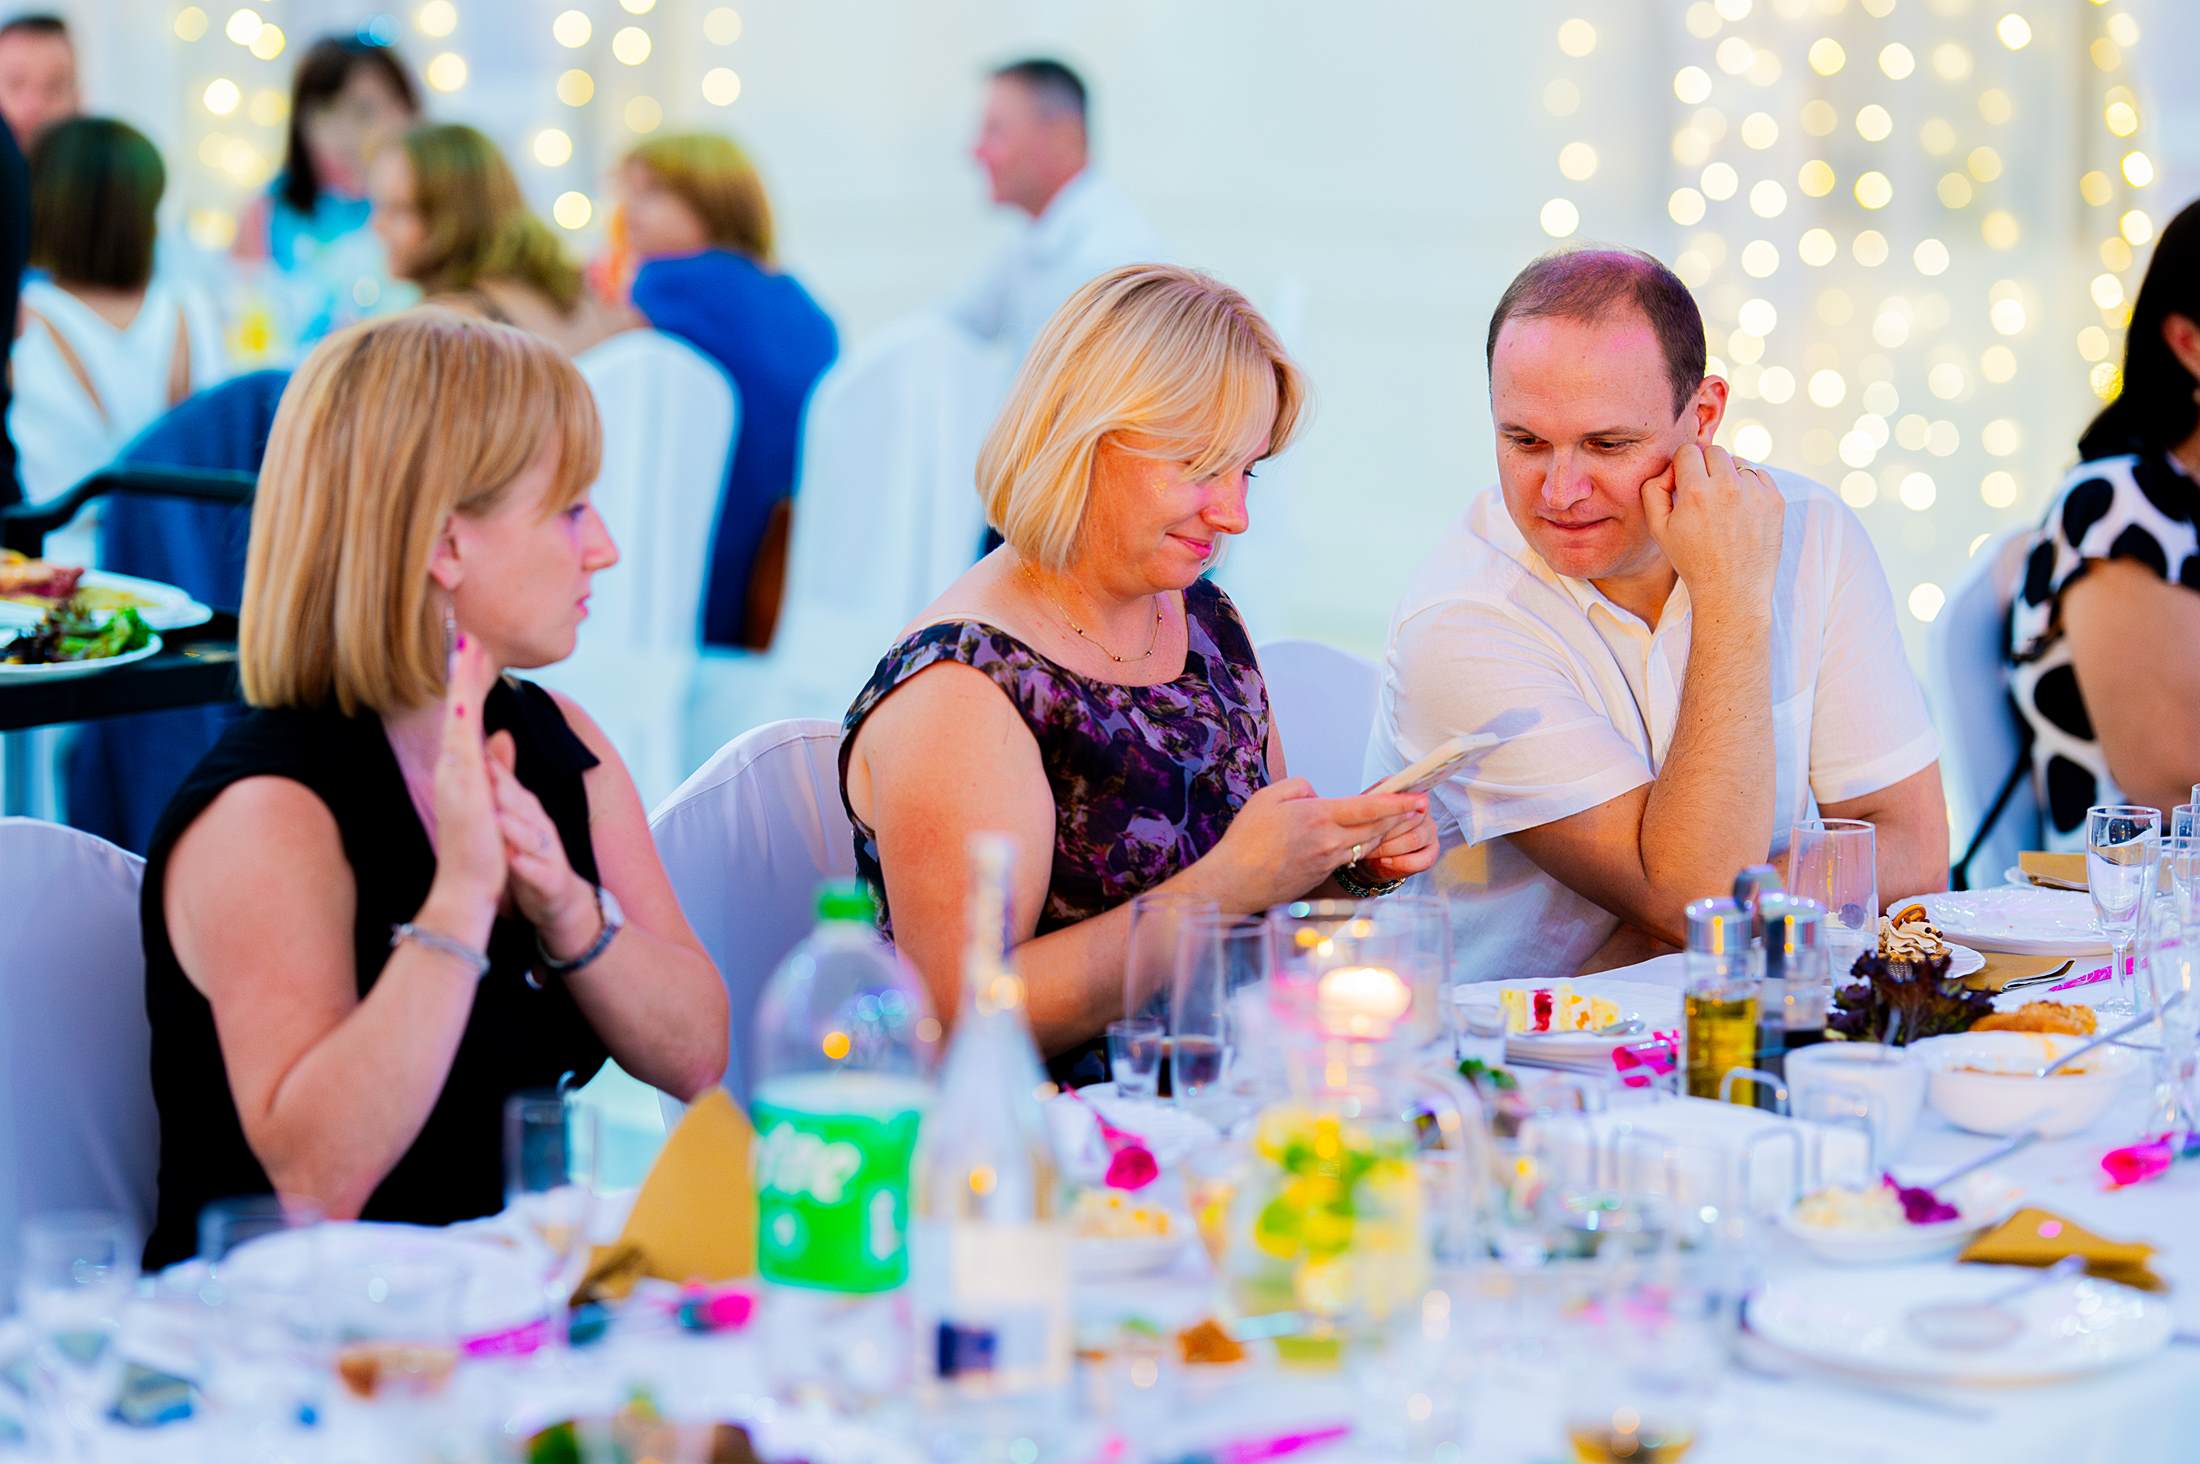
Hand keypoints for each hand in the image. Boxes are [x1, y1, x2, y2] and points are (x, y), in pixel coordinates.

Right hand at [426, 633, 510, 919]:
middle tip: (465, 631)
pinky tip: (466, 694)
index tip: (470, 648)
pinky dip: (463, 718)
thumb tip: (501, 737)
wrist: (464, 887)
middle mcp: (453, 766)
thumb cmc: (479, 848)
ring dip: (460, 682)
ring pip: (456, 717)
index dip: (467, 681)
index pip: (464, 715)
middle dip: (460, 669)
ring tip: (466, 644)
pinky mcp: (462, 788)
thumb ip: (495, 766)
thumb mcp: (492, 798)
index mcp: (460, 768)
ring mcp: (454, 775)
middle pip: (456, 707)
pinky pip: (461, 746)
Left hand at [482, 732, 597, 956]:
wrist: (558, 899)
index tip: (472, 750)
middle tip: (484, 775)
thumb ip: (504, 782)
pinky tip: (515, 861)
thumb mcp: (515, 817)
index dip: (493, 768)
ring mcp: (547, 853)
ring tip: (498, 819)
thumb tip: (493, 741)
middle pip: (523, 806)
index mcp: (527, 811)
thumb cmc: (529, 854)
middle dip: (506, 790)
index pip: (509, 786)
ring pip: (533, 837)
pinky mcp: (551, 880)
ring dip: (516, 828)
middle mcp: (539, 826)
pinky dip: (528, 867)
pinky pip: (540, 873)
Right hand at [1194, 778, 1427, 910]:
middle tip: (1421, 807)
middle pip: (1376, 828)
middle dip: (1402, 817)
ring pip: (1366, 844)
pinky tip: (1365, 839)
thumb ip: (1299, 788)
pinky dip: (1363, 846)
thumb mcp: (1268, 797)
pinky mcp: (1322, 876)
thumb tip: (1319, 796)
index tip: (1418, 797)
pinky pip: (1350, 857)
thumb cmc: (1246, 839)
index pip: (1369, 808)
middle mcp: (1330, 841)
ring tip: (1400, 821)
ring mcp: (1328, 862)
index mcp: (1319, 816)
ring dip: (1386, 832)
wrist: (1235, 882)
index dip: (1398, 802)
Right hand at [1639, 444, 1783, 611]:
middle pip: (1714, 451)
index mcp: (1696, 491)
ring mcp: (1755, 492)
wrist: (1732, 590)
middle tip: (1703, 491)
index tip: (1685, 482)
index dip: (1683, 465)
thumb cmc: (1692, 560)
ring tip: (1723, 504)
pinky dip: (1750, 486)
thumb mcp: (1658, 529)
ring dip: (1729, 475)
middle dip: (1706, 465)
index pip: (1689, 451)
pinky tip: (1740, 509)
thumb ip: (1653, 490)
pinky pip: (1760, 475)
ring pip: (1738, 462)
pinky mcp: (1775, 500)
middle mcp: (1728, 487)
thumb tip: (1669, 469)